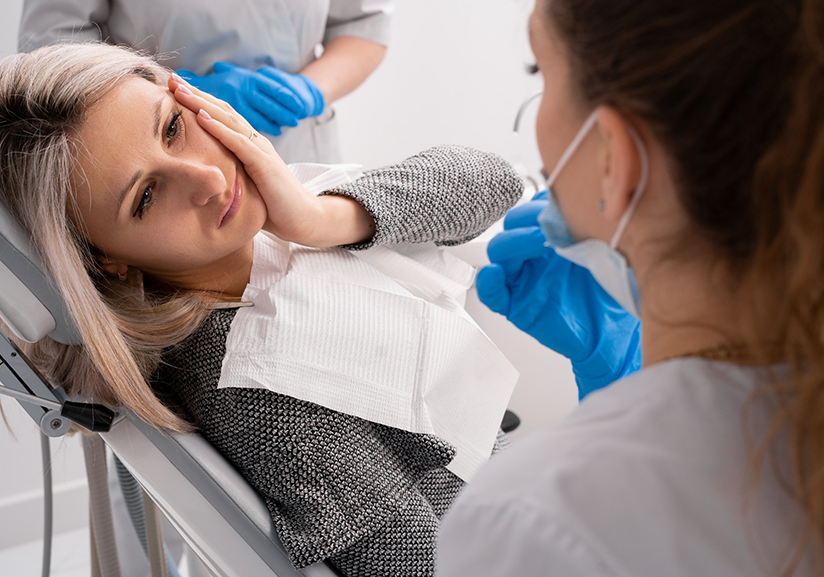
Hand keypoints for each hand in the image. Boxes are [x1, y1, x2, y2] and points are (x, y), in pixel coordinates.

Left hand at [168, 75, 372, 246]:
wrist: (302, 219)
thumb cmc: (273, 207)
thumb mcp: (244, 186)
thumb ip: (227, 175)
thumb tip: (200, 178)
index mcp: (249, 146)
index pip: (221, 117)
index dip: (199, 102)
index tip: (175, 91)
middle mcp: (255, 142)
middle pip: (223, 111)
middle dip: (196, 94)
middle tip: (172, 80)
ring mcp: (261, 151)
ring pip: (228, 120)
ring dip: (202, 104)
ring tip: (180, 91)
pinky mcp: (265, 164)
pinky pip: (238, 143)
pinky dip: (219, 128)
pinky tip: (201, 117)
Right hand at [476, 194, 640, 398]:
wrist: (612, 331)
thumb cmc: (609, 293)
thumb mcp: (604, 252)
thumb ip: (587, 227)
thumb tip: (578, 201)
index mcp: (550, 238)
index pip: (532, 210)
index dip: (540, 204)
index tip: (560, 205)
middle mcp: (533, 256)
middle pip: (511, 226)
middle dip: (527, 219)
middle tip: (552, 224)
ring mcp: (522, 279)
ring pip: (499, 252)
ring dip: (514, 242)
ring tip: (540, 242)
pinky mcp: (515, 306)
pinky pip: (491, 293)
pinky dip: (488, 282)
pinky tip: (495, 274)